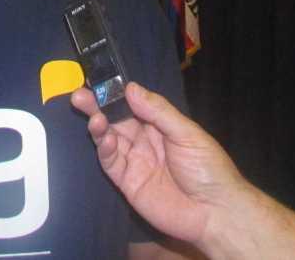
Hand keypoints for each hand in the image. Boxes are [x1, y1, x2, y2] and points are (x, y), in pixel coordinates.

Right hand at [70, 82, 248, 246]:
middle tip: (79, 95)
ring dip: (98, 125)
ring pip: (109, 138)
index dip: (115, 93)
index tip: (99, 81)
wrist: (215, 213)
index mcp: (159, 125)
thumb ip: (158, 111)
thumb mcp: (187, 133)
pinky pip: (110, 162)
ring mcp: (134, 161)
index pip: (132, 104)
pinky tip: (103, 137)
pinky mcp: (127, 182)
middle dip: (97, 106)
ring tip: (92, 116)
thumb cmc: (208, 168)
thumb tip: (131, 88)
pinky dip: (104, 149)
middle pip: (115, 119)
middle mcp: (143, 140)